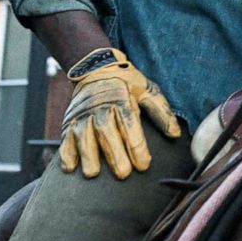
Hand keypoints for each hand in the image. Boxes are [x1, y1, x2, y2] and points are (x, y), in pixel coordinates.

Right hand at [58, 48, 181, 178]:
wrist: (95, 67)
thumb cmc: (126, 83)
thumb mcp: (147, 90)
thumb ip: (161, 111)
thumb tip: (176, 134)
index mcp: (121, 100)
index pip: (130, 125)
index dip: (137, 146)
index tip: (144, 164)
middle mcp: (100, 108)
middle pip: (106, 132)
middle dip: (114, 154)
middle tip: (123, 174)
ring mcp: (82, 115)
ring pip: (83, 136)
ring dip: (87, 155)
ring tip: (93, 173)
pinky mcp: (69, 121)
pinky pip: (65, 138)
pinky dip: (66, 153)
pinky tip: (70, 168)